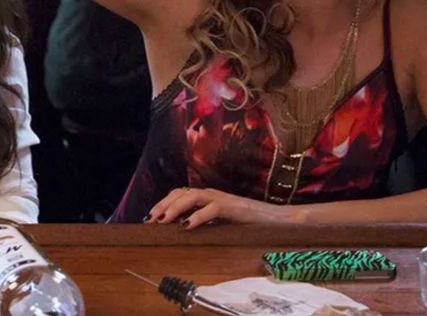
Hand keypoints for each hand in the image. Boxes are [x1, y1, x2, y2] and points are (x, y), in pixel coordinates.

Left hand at [147, 186, 295, 227]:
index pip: (180, 194)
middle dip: (163, 205)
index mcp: (208, 198)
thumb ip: (205, 224)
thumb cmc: (249, 224)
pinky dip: (197, 216)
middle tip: (150, 220)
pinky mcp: (233, 207)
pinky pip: (211, 209)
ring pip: (192, 196)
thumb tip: (183, 232)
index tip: (149, 218)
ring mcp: (222, 199)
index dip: (163, 203)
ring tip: (163, 221)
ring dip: (174, 207)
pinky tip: (186, 226)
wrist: (277, 219)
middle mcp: (212, 194)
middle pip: (181, 193)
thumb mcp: (221, 224)